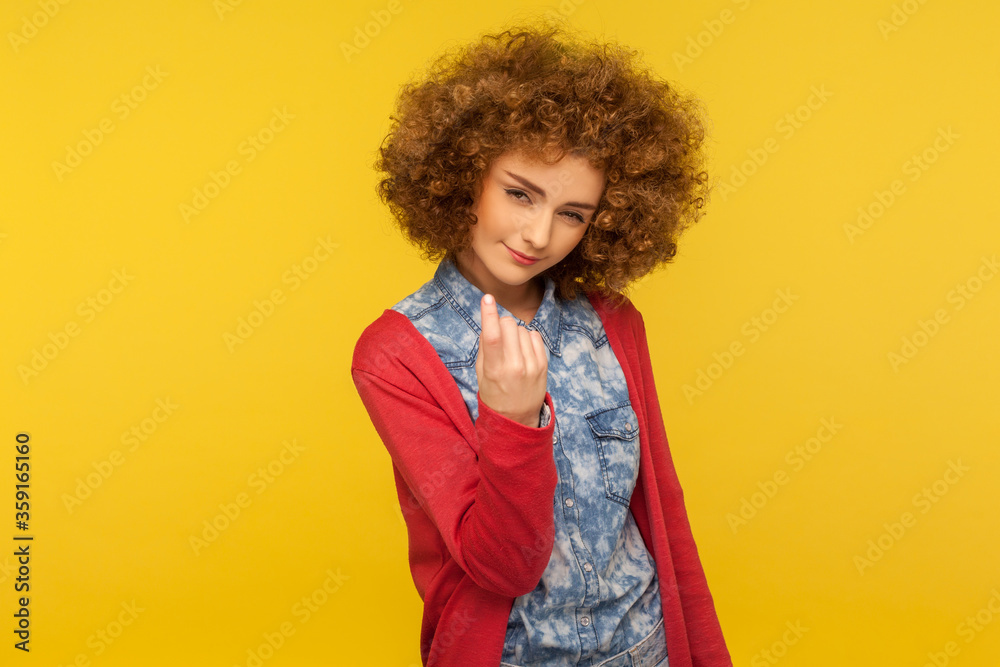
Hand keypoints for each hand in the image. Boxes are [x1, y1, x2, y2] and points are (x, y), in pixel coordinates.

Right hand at [475, 294, 547, 427]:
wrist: (518, 418)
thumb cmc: (494, 394)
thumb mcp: (481, 374)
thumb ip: (484, 347)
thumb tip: (490, 322)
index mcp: (495, 370)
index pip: (492, 336)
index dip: (488, 314)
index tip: (487, 298)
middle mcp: (515, 366)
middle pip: (509, 325)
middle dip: (501, 324)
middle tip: (499, 337)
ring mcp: (532, 365)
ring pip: (522, 329)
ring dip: (514, 333)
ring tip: (511, 350)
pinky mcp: (543, 364)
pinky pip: (534, 336)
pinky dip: (526, 338)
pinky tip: (522, 351)